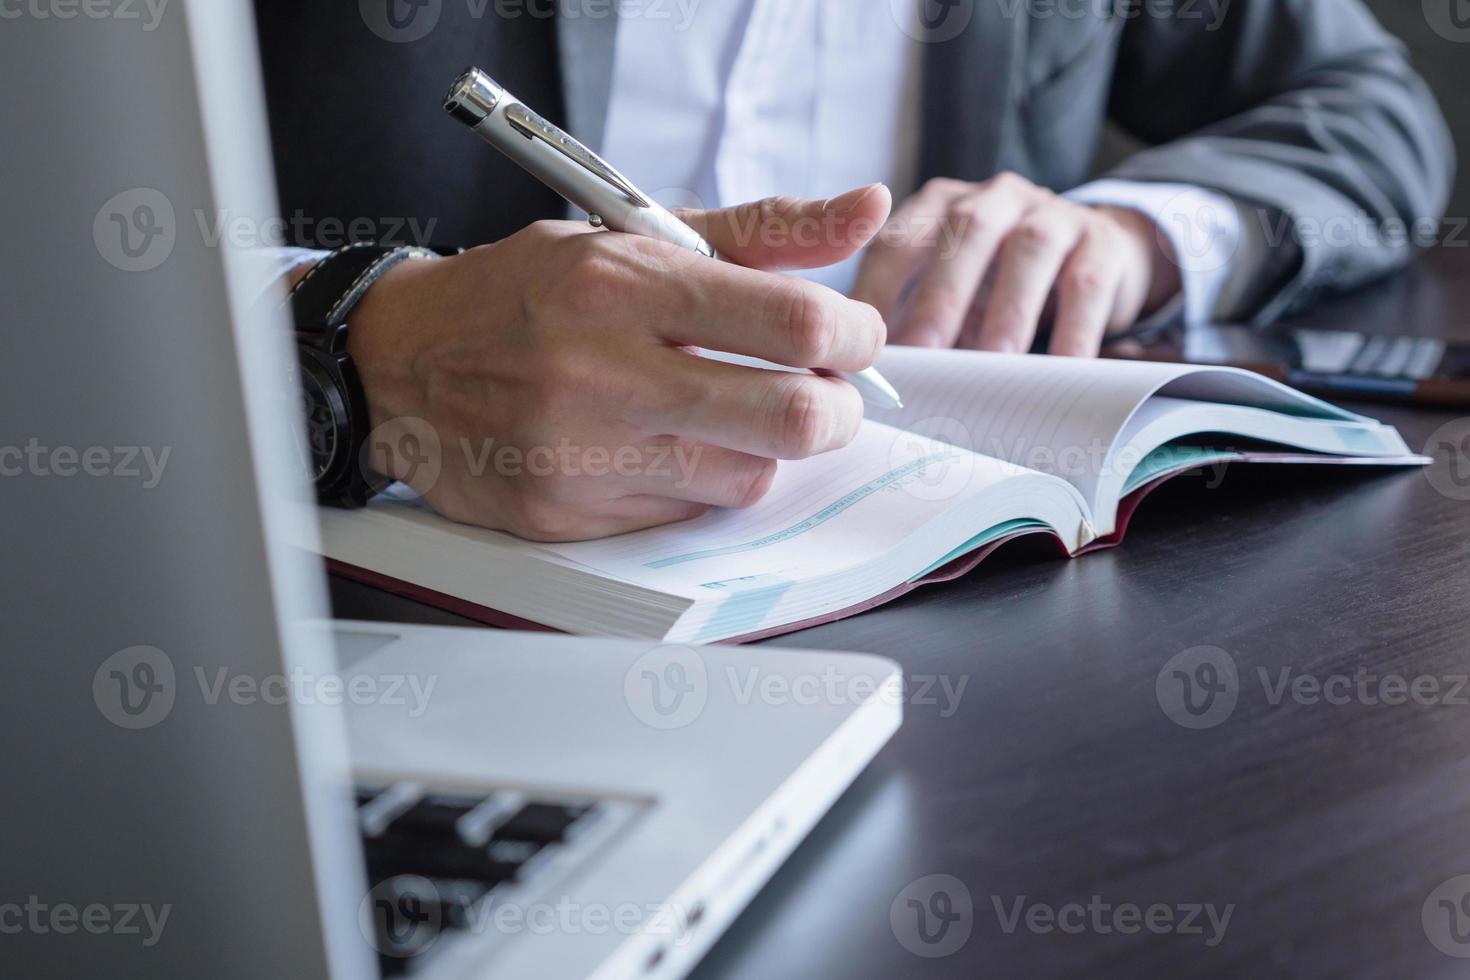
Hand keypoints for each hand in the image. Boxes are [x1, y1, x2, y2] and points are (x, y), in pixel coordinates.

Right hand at [345, 185, 892, 541]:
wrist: (398, 361)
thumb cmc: (526, 292)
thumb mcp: (632, 233)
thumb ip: (758, 231)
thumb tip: (865, 210)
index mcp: (623, 282)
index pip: (795, 322)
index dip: (855, 334)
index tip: (854, 335)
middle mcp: (601, 369)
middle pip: (793, 417)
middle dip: (839, 409)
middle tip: (830, 393)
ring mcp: (580, 452)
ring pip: (748, 477)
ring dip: (768, 449)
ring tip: (736, 413)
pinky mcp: (565, 512)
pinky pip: (685, 513)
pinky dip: (702, 480)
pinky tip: (672, 445)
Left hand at [852, 173, 1180, 356]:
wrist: (1094, 254)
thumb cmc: (999, 282)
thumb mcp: (953, 291)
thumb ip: (916, 319)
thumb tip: (875, 381)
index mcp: (940, 207)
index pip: (898, 240)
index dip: (877, 290)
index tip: (863, 344)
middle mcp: (993, 198)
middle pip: (963, 234)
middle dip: (939, 296)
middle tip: (923, 354)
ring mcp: (1051, 213)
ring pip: (1030, 249)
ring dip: (1008, 309)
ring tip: (994, 364)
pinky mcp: (1102, 242)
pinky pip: (1087, 284)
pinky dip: (1073, 330)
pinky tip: (1061, 369)